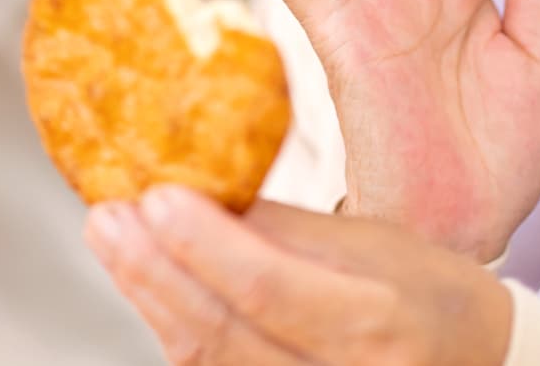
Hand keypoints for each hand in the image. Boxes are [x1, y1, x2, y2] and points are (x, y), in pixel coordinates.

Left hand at [86, 186, 511, 365]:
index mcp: (377, 325)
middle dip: (153, 271)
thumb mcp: (378, 244)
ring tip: (113, 239)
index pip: (270, 288)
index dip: (203, 244)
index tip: (156, 197)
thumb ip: (288, 228)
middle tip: (107, 216)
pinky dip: (175, 329)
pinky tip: (149, 285)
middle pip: (223, 333)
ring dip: (151, 297)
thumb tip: (203, 190)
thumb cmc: (431, 298)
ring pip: (208, 362)